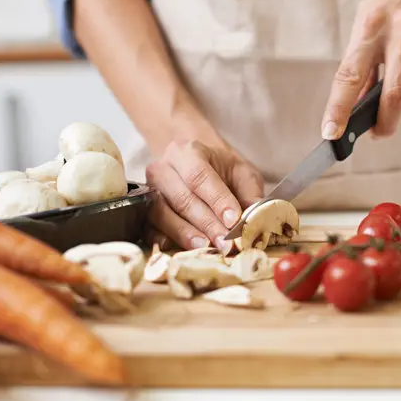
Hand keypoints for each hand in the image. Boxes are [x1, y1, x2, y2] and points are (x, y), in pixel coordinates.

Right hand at [144, 140, 263, 252]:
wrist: (194, 164)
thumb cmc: (220, 170)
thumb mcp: (242, 173)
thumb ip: (250, 193)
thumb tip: (257, 218)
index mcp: (188, 152)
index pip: (200, 176)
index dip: (217, 200)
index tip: (234, 220)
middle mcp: (163, 168)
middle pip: (182, 198)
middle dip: (206, 223)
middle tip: (226, 242)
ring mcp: (149, 190)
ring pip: (162, 213)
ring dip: (185, 234)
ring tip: (206, 247)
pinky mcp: (143, 210)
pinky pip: (148, 227)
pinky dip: (162, 239)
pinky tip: (176, 248)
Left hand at [321, 0, 400, 138]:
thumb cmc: (390, 8)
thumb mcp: (366, 25)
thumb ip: (361, 65)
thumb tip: (356, 110)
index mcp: (371, 26)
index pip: (350, 75)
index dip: (339, 108)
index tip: (331, 133)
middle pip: (395, 94)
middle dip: (386, 123)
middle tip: (379, 133)